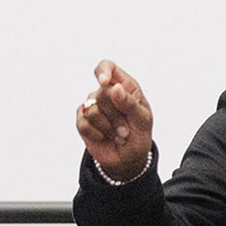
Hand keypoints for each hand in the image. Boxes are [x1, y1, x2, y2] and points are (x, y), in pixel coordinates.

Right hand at [76, 60, 154, 180]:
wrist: (129, 158)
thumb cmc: (139, 135)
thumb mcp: (142, 120)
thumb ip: (130, 103)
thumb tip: (115, 87)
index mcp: (124, 86)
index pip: (108, 67)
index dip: (103, 71)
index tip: (103, 82)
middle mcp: (106, 93)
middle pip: (102, 92)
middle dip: (116, 114)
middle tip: (126, 128)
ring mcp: (92, 106)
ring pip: (92, 109)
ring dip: (108, 127)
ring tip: (118, 134)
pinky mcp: (82, 121)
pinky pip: (84, 123)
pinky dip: (97, 134)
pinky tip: (105, 137)